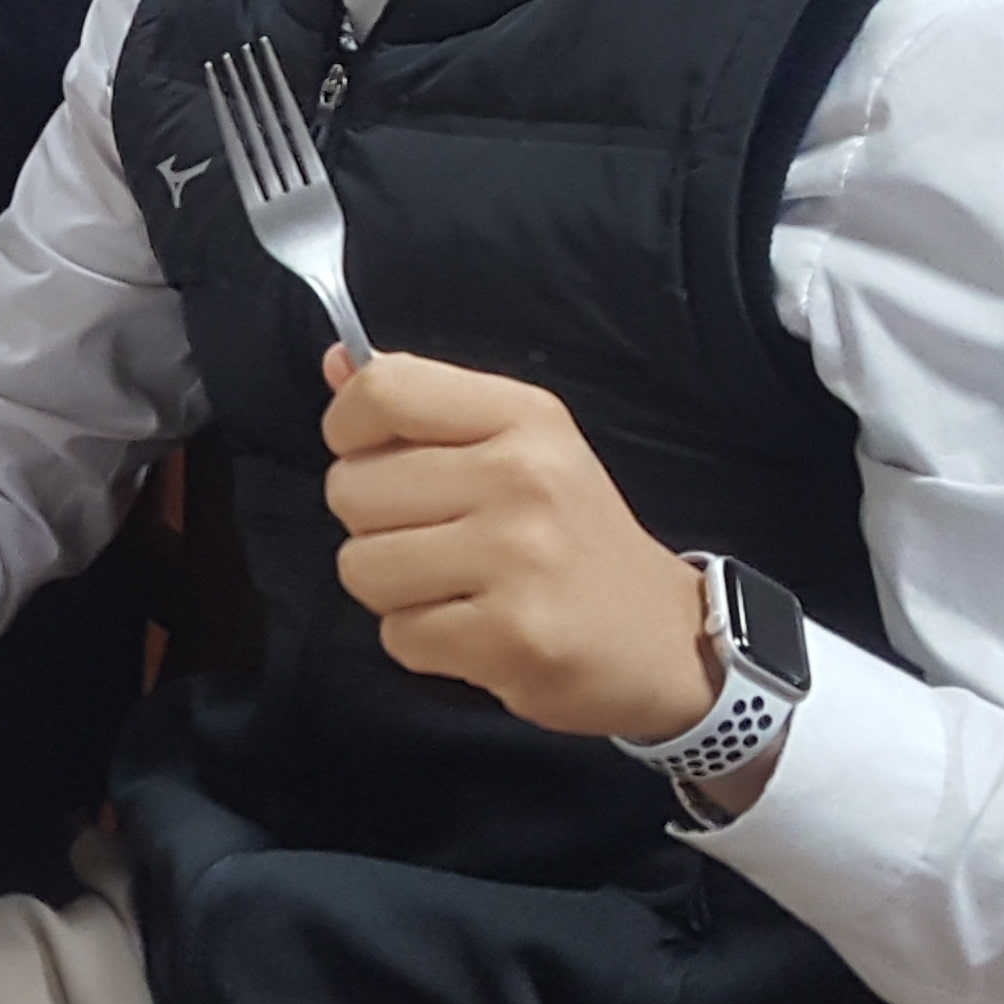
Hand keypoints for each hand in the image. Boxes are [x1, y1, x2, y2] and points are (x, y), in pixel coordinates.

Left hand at [318, 348, 718, 743]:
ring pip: (361, 568)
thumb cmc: (574, 535)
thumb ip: (424, 405)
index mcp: (523, 416)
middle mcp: (521, 476)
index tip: (375, 458)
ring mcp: (517, 559)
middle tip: (436, 539)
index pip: (382, 391)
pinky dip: (422, 641)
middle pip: (352, 489)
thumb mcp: (520, 446)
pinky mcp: (510, 637)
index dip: (349, 430)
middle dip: (373, 523)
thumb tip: (336, 362)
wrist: (667, 639)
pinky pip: (397, 635)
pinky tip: (476, 629)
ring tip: (455, 586)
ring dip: (393, 589)